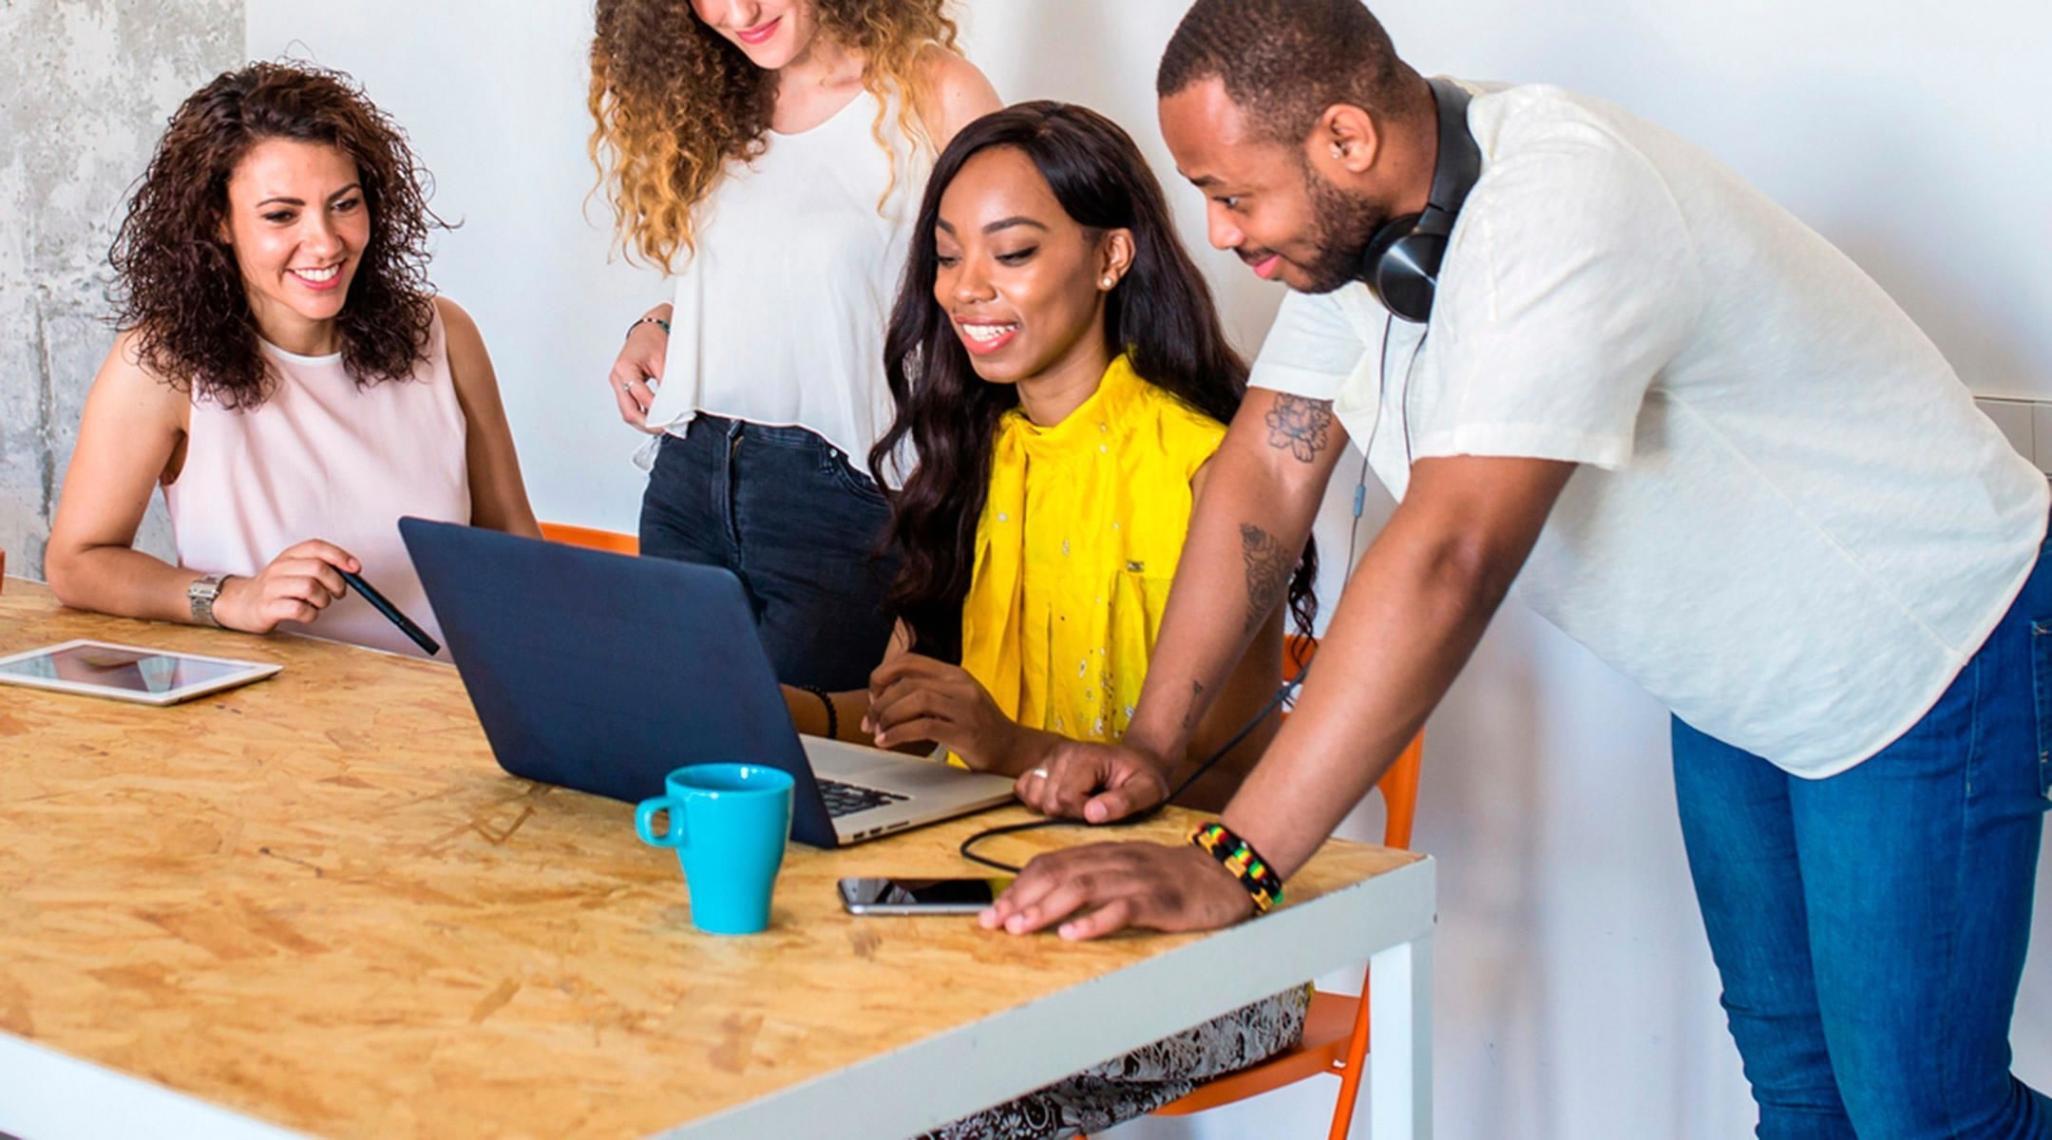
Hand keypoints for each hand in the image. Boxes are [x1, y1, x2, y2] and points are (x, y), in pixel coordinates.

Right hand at [211, 540, 358, 632]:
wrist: (241, 603)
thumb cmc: (277, 588)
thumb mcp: (296, 570)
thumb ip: (322, 567)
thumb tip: (354, 570)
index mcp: (289, 556)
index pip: (317, 547)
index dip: (340, 556)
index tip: (356, 569)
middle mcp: (280, 568)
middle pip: (318, 568)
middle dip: (337, 583)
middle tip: (339, 593)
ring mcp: (272, 587)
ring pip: (310, 588)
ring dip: (323, 600)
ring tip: (318, 604)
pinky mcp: (268, 607)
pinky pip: (299, 609)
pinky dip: (311, 614)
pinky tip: (307, 614)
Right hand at [610, 316, 667, 431]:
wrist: (649, 328)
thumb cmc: (654, 338)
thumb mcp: (665, 360)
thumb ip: (668, 384)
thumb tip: (675, 407)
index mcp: (625, 368)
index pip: (640, 398)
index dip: (656, 413)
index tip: (670, 421)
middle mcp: (617, 377)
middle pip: (628, 411)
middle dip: (647, 424)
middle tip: (665, 429)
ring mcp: (618, 382)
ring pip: (627, 412)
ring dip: (643, 422)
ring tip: (661, 426)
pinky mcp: (623, 386)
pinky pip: (629, 406)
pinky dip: (641, 414)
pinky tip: (654, 418)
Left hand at [863, 654, 1023, 768]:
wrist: (1013, 749)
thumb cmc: (979, 726)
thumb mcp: (956, 698)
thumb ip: (927, 691)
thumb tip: (883, 697)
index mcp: (954, 674)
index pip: (909, 660)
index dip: (882, 676)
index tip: (873, 696)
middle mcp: (960, 686)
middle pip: (907, 683)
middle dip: (880, 703)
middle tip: (870, 722)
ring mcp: (965, 708)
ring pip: (915, 700)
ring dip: (888, 717)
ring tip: (878, 732)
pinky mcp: (966, 732)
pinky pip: (923, 727)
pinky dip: (898, 734)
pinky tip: (886, 742)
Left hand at [979, 841, 1253, 939]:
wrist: (1226, 873)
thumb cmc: (1172, 879)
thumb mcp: (1127, 871)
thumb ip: (1092, 879)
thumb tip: (1045, 900)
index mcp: (1104, 853)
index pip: (1051, 863)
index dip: (1018, 885)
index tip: (992, 910)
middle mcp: (1115, 861)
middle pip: (1059, 873)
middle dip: (1022, 898)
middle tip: (994, 922)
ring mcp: (1138, 879)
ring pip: (1083, 887)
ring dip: (1047, 908)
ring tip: (1021, 927)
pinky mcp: (1160, 900)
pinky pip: (1123, 908)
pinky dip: (1095, 921)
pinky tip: (1073, 934)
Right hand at [1016, 738, 1170, 822]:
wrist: (1139, 759)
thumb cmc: (1144, 776)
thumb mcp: (1147, 790)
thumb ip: (1124, 802)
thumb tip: (1092, 814)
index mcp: (1086, 756)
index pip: (1065, 798)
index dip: (1082, 814)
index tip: (1102, 811)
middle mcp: (1061, 753)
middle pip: (1048, 801)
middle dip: (1070, 814)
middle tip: (1094, 807)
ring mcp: (1049, 757)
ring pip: (1033, 797)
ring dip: (1054, 808)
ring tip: (1080, 803)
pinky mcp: (1041, 765)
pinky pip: (1024, 788)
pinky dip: (1038, 801)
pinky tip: (1062, 800)